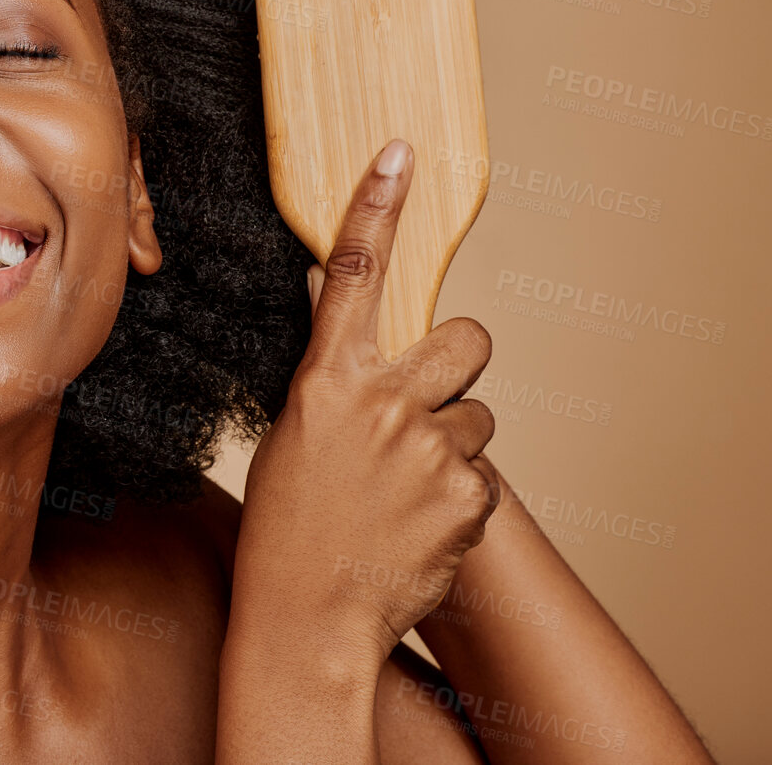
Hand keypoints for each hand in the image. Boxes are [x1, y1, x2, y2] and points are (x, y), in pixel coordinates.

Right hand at [227, 138, 500, 670]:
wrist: (307, 617)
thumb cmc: (287, 527)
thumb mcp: (294, 435)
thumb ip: (335, 382)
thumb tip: (357, 337)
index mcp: (328, 380)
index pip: (354, 273)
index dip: (377, 207)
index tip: (399, 155)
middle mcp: (385, 402)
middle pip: (468, 337)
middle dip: (461, 361)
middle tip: (432, 400)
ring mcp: (432, 449)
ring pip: (479, 417)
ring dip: (454, 444)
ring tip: (406, 491)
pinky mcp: (471, 497)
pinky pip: (484, 478)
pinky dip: (459, 500)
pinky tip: (419, 527)